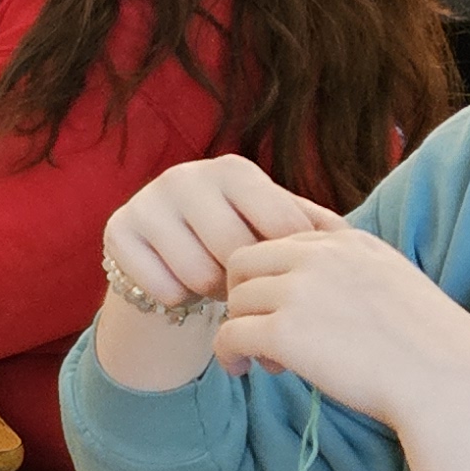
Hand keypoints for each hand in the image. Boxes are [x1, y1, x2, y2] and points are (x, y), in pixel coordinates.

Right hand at [102, 155, 328, 313]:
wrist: (166, 255)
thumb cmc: (236, 241)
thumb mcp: (275, 229)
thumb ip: (313, 230)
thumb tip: (351, 240)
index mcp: (235, 170)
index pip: (279, 230)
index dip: (286, 268)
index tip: (285, 280)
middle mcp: (187, 175)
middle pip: (237, 255)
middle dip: (245, 284)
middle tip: (244, 290)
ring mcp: (148, 201)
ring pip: (199, 276)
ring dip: (210, 296)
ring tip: (211, 286)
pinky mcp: (118, 231)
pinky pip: (163, 289)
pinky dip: (176, 300)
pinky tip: (177, 286)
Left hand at [214, 218, 469, 444]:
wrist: (450, 382)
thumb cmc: (433, 347)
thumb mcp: (396, 283)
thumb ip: (354, 274)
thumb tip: (320, 295)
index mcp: (350, 240)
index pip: (283, 237)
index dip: (272, 272)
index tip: (280, 302)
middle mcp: (321, 256)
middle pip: (245, 260)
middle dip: (246, 294)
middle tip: (264, 330)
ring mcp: (301, 291)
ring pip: (236, 298)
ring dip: (242, 327)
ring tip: (269, 359)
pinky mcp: (286, 332)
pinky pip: (230, 334)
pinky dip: (227, 353)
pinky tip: (242, 368)